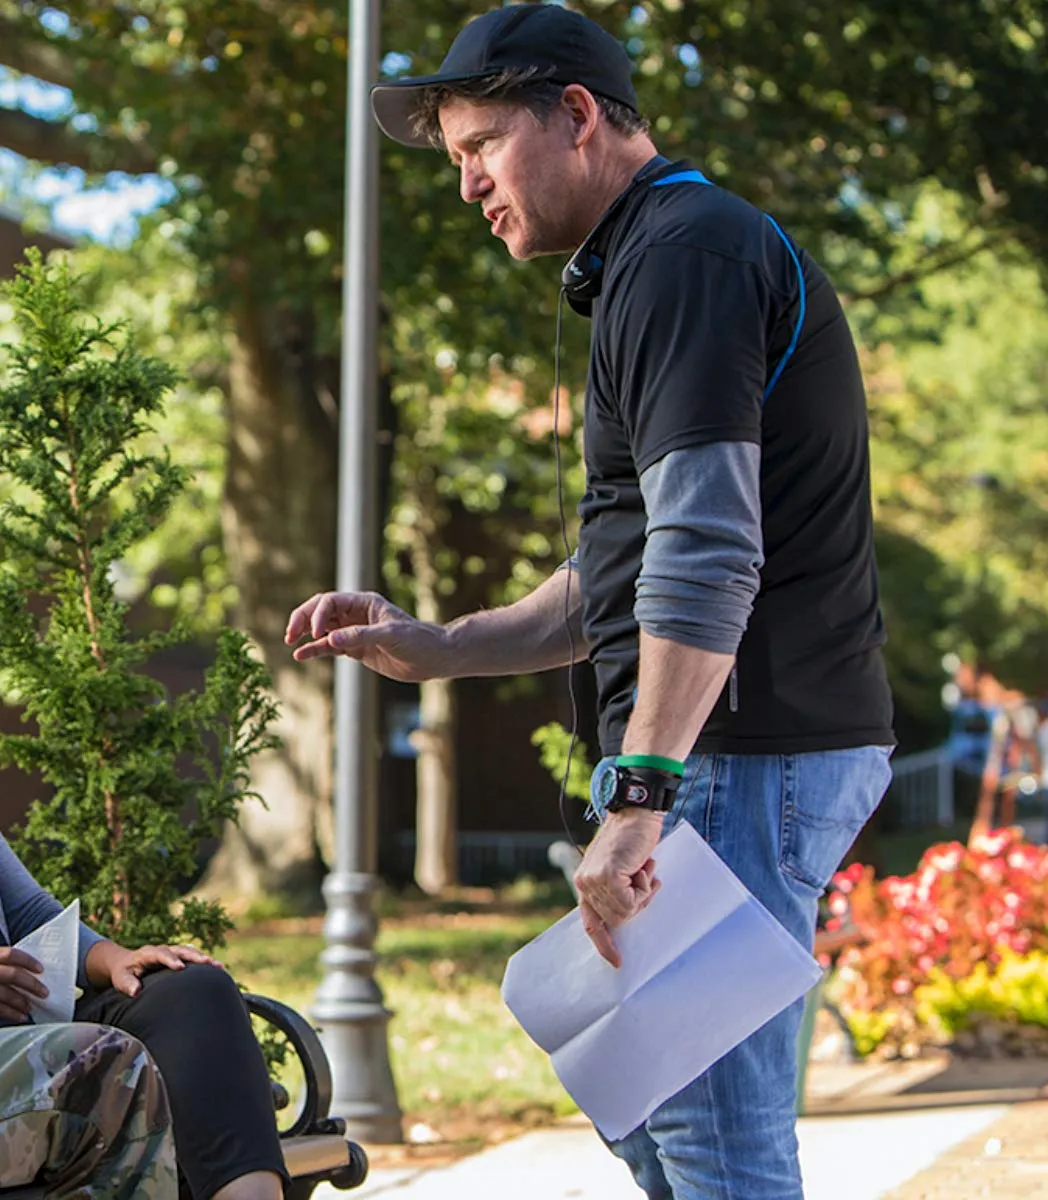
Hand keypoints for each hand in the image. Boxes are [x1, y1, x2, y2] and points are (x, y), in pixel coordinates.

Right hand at [0, 947, 47, 1022]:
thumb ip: (2, 964)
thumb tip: (30, 972)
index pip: (11, 954)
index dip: (27, 961)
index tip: (41, 969)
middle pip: (12, 974)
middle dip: (31, 984)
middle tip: (44, 992)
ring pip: (4, 994)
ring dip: (21, 1001)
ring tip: (31, 1007)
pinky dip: (11, 1013)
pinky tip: (21, 1017)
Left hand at [88, 943, 221, 997]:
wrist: (126, 963)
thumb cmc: (123, 973)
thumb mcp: (120, 978)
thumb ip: (127, 984)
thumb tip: (136, 991)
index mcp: (148, 953)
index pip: (161, 954)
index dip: (171, 959)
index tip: (180, 967)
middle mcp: (163, 949)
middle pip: (181, 949)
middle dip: (195, 956)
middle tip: (208, 963)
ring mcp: (172, 952)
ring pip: (190, 952)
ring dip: (204, 959)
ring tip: (219, 966)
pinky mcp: (178, 957)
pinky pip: (193, 958)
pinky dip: (204, 963)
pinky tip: (217, 970)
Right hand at [285, 590, 450, 680]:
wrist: (433, 658)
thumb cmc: (418, 641)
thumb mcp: (391, 636)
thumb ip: (361, 636)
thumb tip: (330, 639)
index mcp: (364, 603)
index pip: (331, 602)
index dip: (318, 615)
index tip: (316, 634)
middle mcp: (357, 614)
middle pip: (321, 611)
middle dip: (303, 619)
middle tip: (290, 633)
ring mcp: (355, 632)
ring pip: (322, 629)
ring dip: (305, 634)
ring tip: (289, 641)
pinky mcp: (356, 649)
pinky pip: (330, 647)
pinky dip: (315, 650)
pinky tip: (301, 655)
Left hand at [574, 810, 662, 967]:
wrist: (636, 811)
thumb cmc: (633, 838)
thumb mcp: (621, 867)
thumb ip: (618, 888)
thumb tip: (628, 913)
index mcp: (585, 882)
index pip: (591, 923)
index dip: (604, 943)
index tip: (616, 961)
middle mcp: (585, 883)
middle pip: (616, 920)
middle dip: (637, 904)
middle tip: (645, 878)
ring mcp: (594, 880)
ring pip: (626, 912)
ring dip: (642, 893)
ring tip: (642, 867)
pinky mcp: (608, 876)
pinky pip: (633, 902)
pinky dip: (644, 887)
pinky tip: (642, 865)